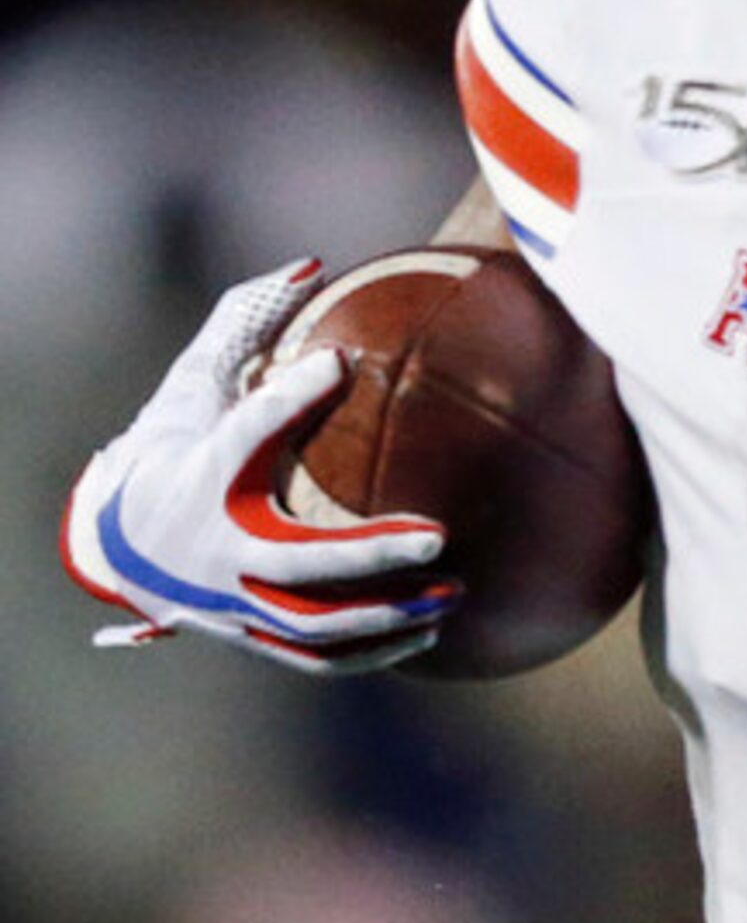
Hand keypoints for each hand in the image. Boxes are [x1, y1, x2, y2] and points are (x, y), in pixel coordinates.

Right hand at [62, 262, 457, 674]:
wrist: (116, 541)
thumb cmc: (178, 452)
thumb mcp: (197, 389)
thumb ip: (245, 327)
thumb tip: (309, 265)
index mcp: (200, 479)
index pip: (244, 433)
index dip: (285, 398)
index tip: (340, 362)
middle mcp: (214, 552)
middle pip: (294, 563)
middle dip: (367, 554)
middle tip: (442, 536)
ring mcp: (230, 604)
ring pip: (311, 626)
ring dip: (386, 616)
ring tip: (455, 595)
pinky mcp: (247, 635)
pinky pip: (311, 657)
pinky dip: (368, 653)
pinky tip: (429, 635)